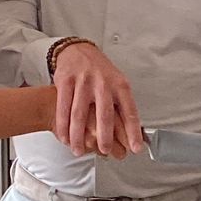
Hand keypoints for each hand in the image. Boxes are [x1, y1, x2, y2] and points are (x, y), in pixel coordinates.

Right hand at [52, 43, 142, 158]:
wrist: (78, 50)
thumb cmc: (100, 73)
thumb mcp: (118, 85)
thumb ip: (124, 108)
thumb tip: (137, 135)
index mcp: (120, 86)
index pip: (129, 111)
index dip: (133, 131)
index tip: (135, 148)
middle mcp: (103, 83)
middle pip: (104, 114)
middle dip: (105, 135)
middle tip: (104, 150)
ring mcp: (83, 81)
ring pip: (80, 114)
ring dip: (78, 136)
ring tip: (78, 150)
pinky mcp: (65, 81)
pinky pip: (63, 108)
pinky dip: (63, 126)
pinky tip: (65, 138)